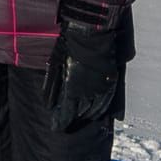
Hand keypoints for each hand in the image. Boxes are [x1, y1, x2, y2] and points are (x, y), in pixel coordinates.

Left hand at [44, 0, 120, 131]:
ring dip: (87, 114)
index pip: (66, 114)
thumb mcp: (55, 67)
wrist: (90, 33)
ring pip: (95, 110)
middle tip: (68, 122)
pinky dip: (100, 107)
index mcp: (73, 89)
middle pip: (81, 114)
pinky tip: (96, 110)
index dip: (60, 122)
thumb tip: (49, 104)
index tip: (56, 126)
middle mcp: (88, 92)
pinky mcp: (110, 82)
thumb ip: (52, 88)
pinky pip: (106, 101)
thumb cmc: (69, 47)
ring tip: (80, 117)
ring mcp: (101, 88)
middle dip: (73, 119)